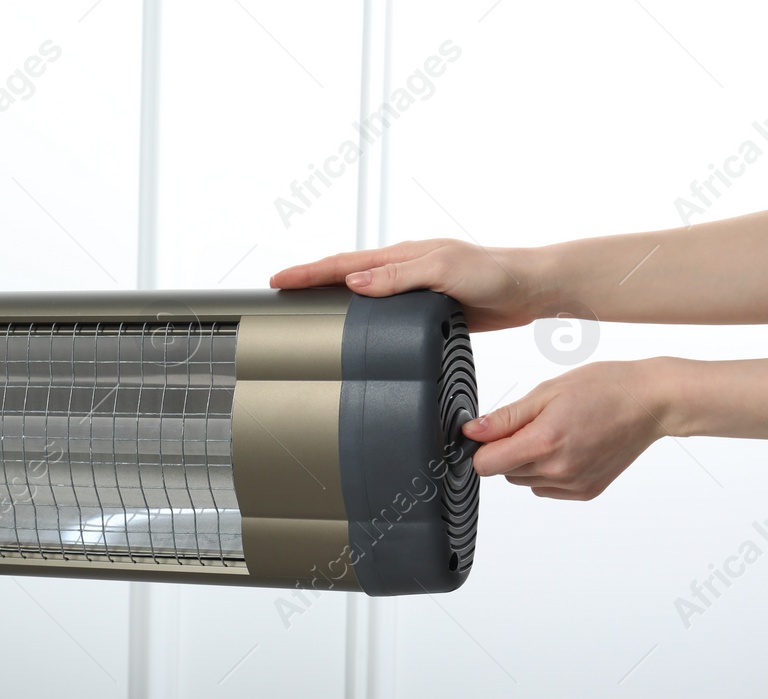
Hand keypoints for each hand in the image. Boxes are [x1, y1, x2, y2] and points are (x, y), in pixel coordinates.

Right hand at [269, 238, 550, 330]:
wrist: (532, 287)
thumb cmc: (496, 274)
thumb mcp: (443, 271)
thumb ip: (398, 277)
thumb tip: (353, 283)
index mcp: (403, 255)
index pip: (343, 263)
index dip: (308, 273)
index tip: (277, 282)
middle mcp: (404, 268)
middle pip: (345, 274)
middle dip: (310, 282)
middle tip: (279, 294)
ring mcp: (415, 288)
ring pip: (362, 293)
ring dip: (332, 298)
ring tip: (305, 311)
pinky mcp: (428, 306)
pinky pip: (384, 310)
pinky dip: (361, 316)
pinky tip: (356, 330)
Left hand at [461, 359, 677, 499]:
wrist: (652, 402)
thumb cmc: (604, 388)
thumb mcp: (547, 392)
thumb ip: (505, 418)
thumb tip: (471, 433)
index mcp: (545, 442)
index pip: (485, 464)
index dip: (483, 446)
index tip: (496, 431)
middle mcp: (558, 470)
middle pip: (503, 472)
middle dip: (509, 450)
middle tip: (538, 423)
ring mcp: (573, 484)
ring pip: (523, 480)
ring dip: (528, 461)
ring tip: (558, 433)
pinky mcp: (586, 492)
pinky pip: (546, 488)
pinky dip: (548, 472)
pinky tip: (569, 448)